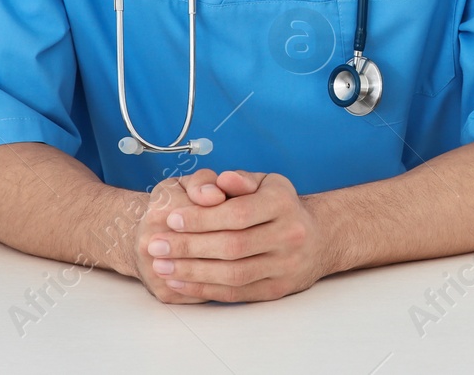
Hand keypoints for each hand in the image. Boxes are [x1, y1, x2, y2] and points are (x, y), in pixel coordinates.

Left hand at [146, 169, 337, 301]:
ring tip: (162, 266)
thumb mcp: (266, 182)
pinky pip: (236, 292)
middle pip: (233, 246)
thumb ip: (239, 180)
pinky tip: (180, 283)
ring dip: (192, 272)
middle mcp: (289, 235)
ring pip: (233, 273)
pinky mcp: (277, 289)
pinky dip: (204, 289)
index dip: (202, 218)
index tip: (171, 219)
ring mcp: (285, 266)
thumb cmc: (280, 206)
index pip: (238, 213)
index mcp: (283, 203)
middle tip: (156, 245)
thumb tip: (219, 181)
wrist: (317, 238)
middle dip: (189, 247)